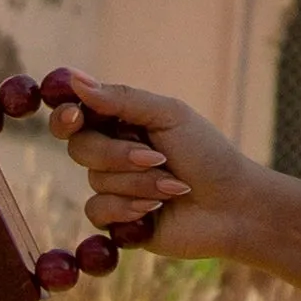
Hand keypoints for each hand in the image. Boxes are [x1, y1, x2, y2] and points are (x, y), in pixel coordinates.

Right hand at [38, 73, 274, 268]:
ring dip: (140, 183)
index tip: (74, 116)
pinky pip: (98, 211)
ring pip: (95, 181)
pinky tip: (157, 210)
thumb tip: (75, 80)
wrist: (233, 206)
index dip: (67, 115)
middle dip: (118, 154)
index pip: (77, 114)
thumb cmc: (208, 155)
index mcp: (123, 122)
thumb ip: (122, 99)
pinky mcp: (118, 220)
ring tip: (174, 187)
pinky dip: (129, 208)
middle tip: (157, 158)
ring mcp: (114, 187)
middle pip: (80, 147)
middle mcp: (113, 153)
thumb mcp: (170, 115)